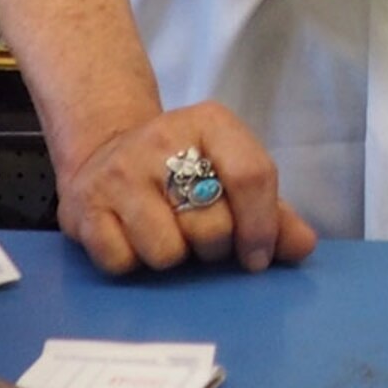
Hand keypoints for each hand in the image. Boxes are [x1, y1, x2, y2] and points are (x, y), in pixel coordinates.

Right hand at [56, 101, 316, 276]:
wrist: (105, 151)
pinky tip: (133, 239)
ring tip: (167, 235)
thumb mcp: (230, 174)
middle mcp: (162, 140)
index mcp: (210, 123)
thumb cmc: (183, 170)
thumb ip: (273, 212)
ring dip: (172, 257)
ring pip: (166, 251)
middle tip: (202, 238)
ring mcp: (119, 173)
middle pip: (211, 225)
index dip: (262, 227)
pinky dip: (132, 263)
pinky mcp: (84, 207)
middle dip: (214, 247)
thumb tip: (303, 246)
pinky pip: (122, 263)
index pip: (252, 176)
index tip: (256, 257)